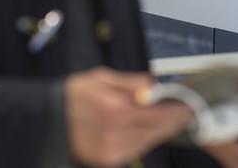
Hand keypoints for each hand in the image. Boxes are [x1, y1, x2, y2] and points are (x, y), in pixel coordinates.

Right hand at [65, 67, 191, 166]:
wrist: (47, 121)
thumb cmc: (74, 96)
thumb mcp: (100, 78)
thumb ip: (130, 82)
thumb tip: (153, 83)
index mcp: (114, 109)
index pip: (157, 112)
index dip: (176, 109)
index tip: (189, 103)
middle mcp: (114, 133)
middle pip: (157, 129)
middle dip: (174, 120)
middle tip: (188, 110)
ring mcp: (111, 150)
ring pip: (149, 141)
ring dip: (163, 130)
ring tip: (173, 117)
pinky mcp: (108, 160)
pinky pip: (137, 149)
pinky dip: (148, 138)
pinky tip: (152, 128)